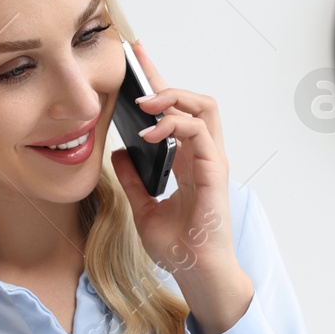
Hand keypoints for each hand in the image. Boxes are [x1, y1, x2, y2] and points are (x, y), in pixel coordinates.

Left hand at [110, 40, 252, 333]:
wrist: (197, 275)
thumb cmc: (180, 248)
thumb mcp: (144, 209)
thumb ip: (135, 180)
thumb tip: (120, 153)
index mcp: (188, 162)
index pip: (175, 113)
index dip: (157, 83)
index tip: (136, 58)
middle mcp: (203, 156)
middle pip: (192, 100)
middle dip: (164, 77)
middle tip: (137, 61)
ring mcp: (211, 162)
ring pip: (203, 107)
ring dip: (173, 98)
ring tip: (145, 103)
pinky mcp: (214, 172)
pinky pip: (199, 132)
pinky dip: (175, 126)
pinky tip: (151, 134)